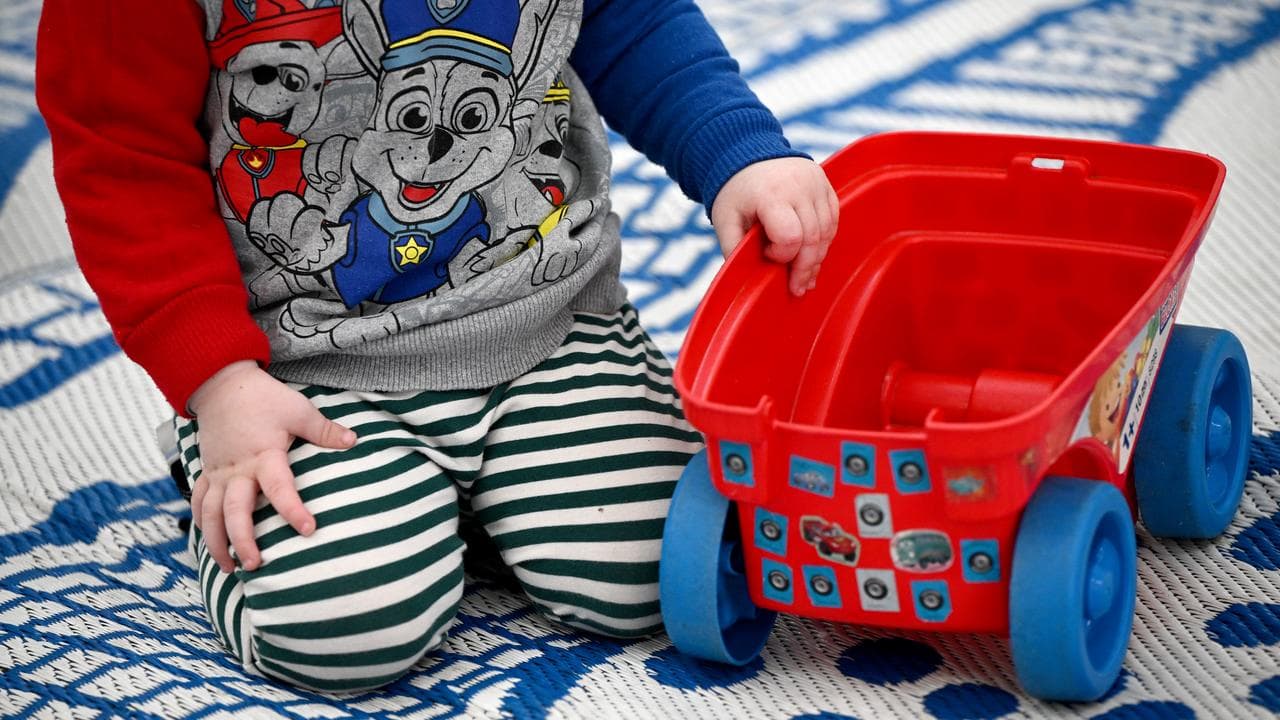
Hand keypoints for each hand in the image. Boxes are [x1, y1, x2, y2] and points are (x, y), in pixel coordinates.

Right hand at [187, 360, 356, 573]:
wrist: (221, 384)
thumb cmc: (263, 397)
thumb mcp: (298, 409)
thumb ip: (324, 430)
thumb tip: (354, 440)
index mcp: (263, 456)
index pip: (280, 488)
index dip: (293, 510)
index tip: (308, 529)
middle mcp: (237, 470)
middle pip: (235, 511)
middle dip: (243, 540)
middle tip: (255, 565)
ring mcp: (217, 473)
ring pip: (210, 514)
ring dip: (217, 542)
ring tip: (229, 568)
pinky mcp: (207, 472)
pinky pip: (199, 502)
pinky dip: (201, 524)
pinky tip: (210, 543)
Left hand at [710, 157, 838, 295]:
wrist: (747, 152)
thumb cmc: (735, 191)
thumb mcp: (725, 219)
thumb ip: (734, 249)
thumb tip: (747, 280)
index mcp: (771, 194)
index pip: (790, 237)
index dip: (781, 255)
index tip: (766, 253)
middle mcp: (799, 186)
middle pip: (813, 238)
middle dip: (805, 268)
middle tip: (797, 288)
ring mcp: (816, 183)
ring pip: (827, 232)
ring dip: (817, 258)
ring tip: (806, 276)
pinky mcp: (826, 185)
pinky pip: (833, 220)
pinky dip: (824, 240)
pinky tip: (813, 253)